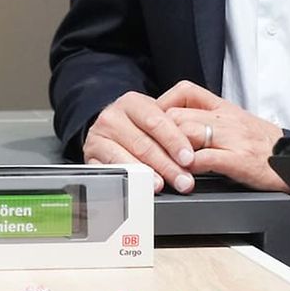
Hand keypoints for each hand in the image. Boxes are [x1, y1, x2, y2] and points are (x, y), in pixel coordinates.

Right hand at [82, 90, 197, 193]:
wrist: (110, 131)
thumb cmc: (140, 128)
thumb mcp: (156, 119)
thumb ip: (174, 129)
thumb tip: (198, 151)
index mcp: (132, 102)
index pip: (156, 121)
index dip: (175, 141)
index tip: (189, 159)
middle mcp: (112, 116)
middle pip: (143, 143)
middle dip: (167, 165)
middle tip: (184, 181)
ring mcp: (99, 136)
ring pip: (127, 158)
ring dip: (148, 175)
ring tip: (164, 185)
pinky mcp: (91, 156)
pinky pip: (110, 170)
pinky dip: (128, 180)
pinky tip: (140, 187)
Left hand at [157, 81, 286, 190]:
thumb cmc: (266, 145)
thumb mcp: (237, 123)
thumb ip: (210, 119)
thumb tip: (177, 124)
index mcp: (224, 107)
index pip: (184, 92)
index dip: (162, 106)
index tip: (151, 122)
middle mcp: (226, 118)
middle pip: (177, 116)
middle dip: (158, 133)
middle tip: (147, 149)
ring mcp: (233, 138)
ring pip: (187, 133)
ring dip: (168, 151)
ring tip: (158, 165)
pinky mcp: (240, 160)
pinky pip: (205, 158)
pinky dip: (188, 167)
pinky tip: (181, 176)